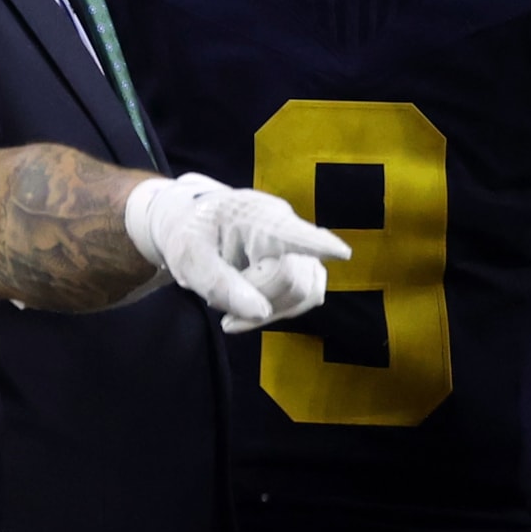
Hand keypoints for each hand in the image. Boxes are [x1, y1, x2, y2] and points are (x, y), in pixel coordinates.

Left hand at [126, 175, 350, 332]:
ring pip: (306, 291)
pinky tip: (250, 307)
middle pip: (294, 279)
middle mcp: (288, 228)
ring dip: (271, 308)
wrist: (194, 221)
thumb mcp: (189, 259)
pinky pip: (306, 295)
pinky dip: (279, 308)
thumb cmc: (191, 234)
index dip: (320, 244)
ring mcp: (299, 246)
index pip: (293, 233)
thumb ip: (221, 284)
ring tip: (232, 307)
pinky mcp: (302, 263)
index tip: (341, 253)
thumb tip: (261, 313)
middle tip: (219, 306)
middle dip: (260, 300)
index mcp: (258, 219)